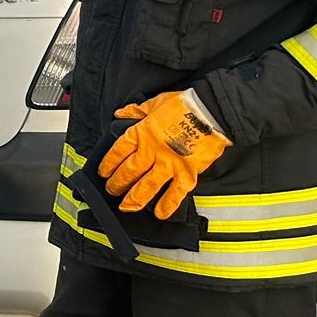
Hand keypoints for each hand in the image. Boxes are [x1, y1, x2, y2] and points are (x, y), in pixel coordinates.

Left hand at [99, 89, 229, 218]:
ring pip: (147, 186)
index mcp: (141, 133)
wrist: (212, 112)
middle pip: (128, 172)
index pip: (118, 152)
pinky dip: (167, 205)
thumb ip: (136, 111)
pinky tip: (159, 214)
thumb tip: (121, 114)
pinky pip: (175, 193)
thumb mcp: (154, 102)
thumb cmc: (185, 105)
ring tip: (126, 207)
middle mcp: (152, 151)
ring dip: (134, 199)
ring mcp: (169, 164)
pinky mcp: (188, 173)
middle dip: (117, 184)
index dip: (108, 164)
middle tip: (112, 190)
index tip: (103, 172)